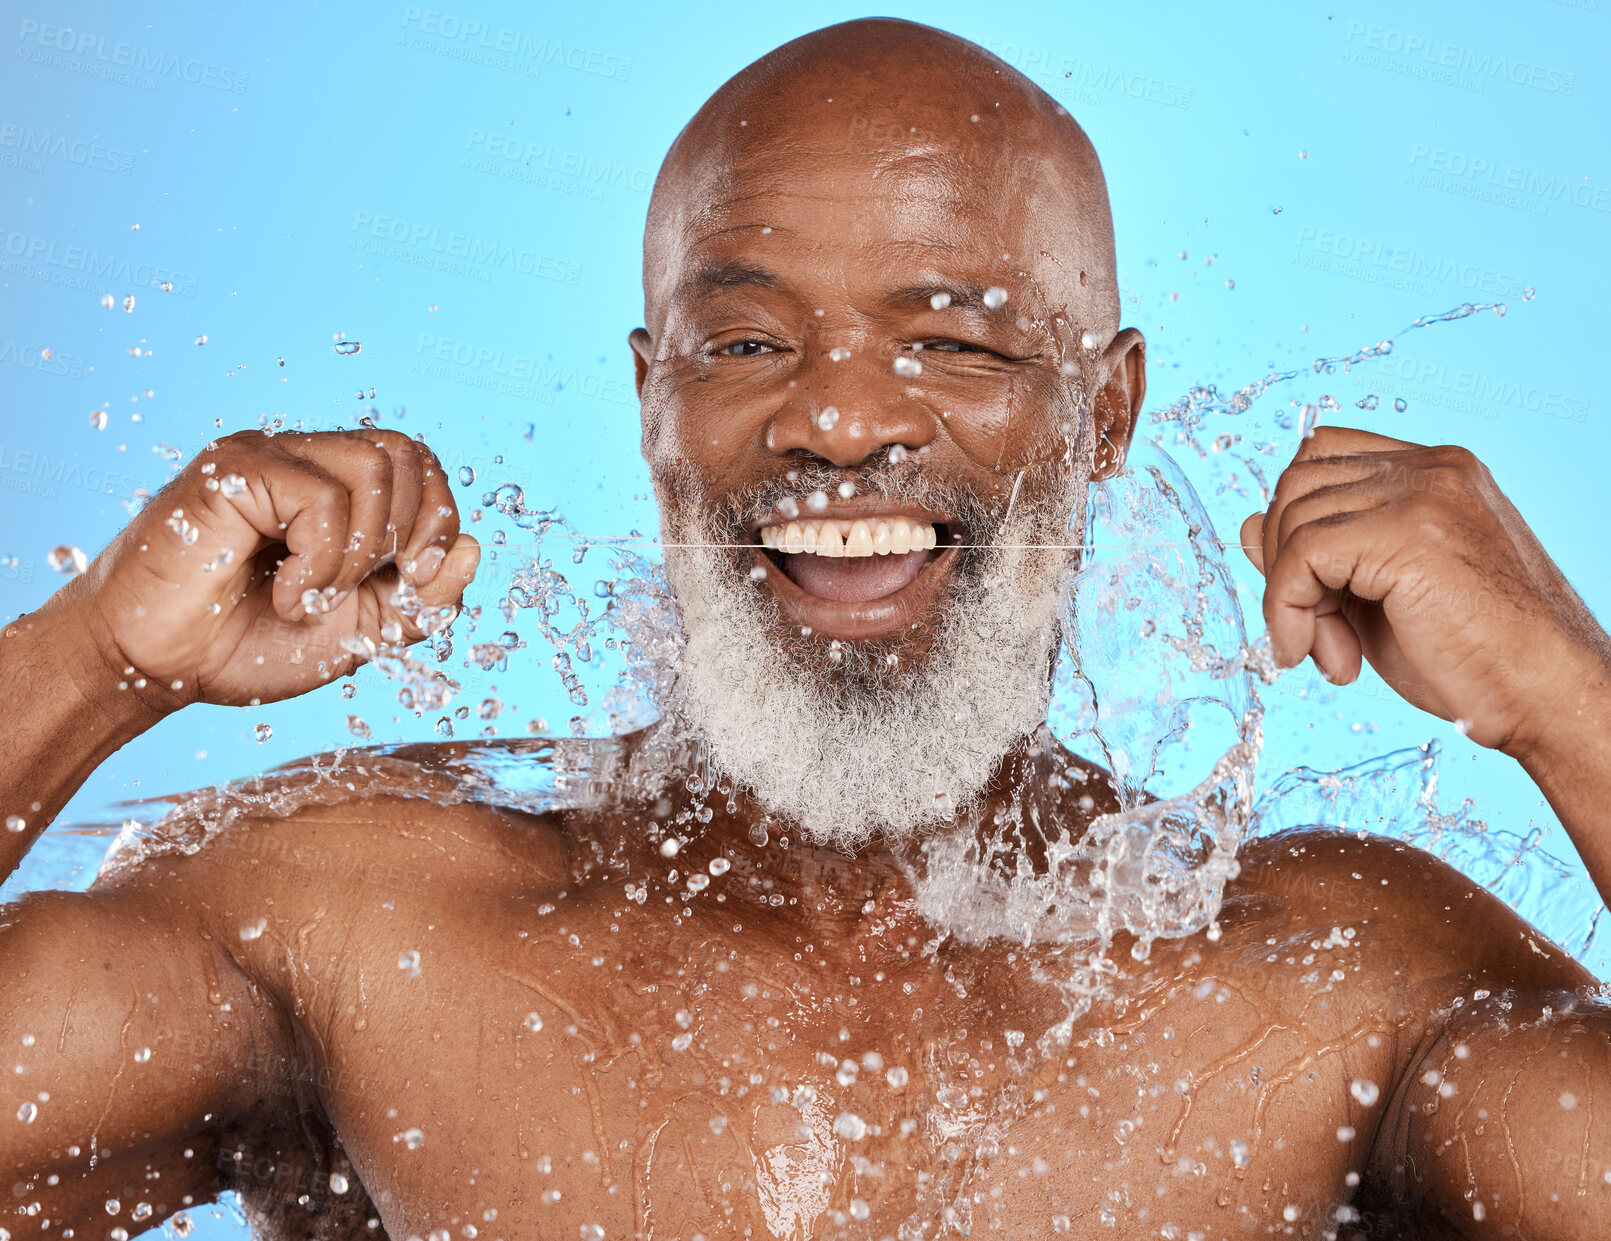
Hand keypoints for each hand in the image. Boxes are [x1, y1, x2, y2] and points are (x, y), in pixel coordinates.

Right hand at [57, 429, 479, 710]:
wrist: (155, 668)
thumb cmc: (245, 644)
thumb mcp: (360, 631)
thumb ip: (421, 599)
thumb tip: (472, 550)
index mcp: (333, 486)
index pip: (418, 462)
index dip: (439, 517)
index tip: (417, 580)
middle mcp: (302, 459)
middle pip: (405, 452)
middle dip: (411, 532)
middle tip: (370, 590)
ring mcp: (266, 457)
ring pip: (373, 467)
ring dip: (361, 553)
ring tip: (315, 597)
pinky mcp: (233, 470)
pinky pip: (319, 497)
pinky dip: (321, 561)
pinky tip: (287, 596)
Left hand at [1239, 426, 1609, 757]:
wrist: (1550, 698)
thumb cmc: (1477, 657)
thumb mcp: (1378, 596)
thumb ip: (1319, 555)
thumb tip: (1248, 525)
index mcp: (1436, 471)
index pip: (1323, 455)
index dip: (1295, 523)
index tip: (1312, 594)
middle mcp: (1432, 468)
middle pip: (1297, 482)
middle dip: (1284, 563)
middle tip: (1317, 635)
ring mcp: (1424, 493)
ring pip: (1291, 519)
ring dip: (1292, 599)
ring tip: (1333, 654)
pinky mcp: (1408, 533)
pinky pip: (1301, 556)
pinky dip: (1291, 611)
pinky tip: (1326, 659)